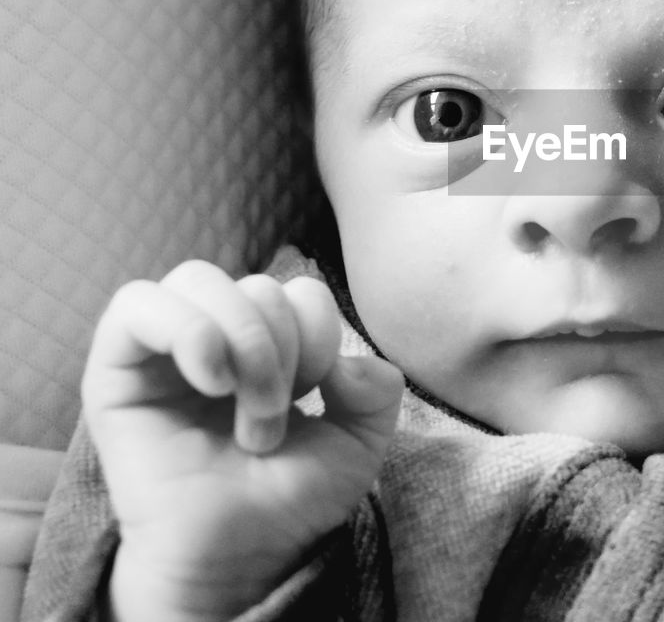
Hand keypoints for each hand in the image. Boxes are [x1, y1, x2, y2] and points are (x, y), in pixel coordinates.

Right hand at [82, 260, 403, 621]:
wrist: (239, 554)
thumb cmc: (288, 499)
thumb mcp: (359, 441)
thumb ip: (379, 387)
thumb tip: (347, 361)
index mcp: (267, 342)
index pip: (300, 291)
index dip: (320, 336)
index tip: (312, 400)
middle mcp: (213, 336)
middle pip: (258, 285)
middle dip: (283, 354)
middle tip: (272, 425)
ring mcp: (161, 349)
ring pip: (199, 279)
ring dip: (243, 346)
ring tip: (244, 413)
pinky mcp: (113, 370)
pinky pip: (136, 303)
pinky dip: (188, 330)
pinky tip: (212, 380)